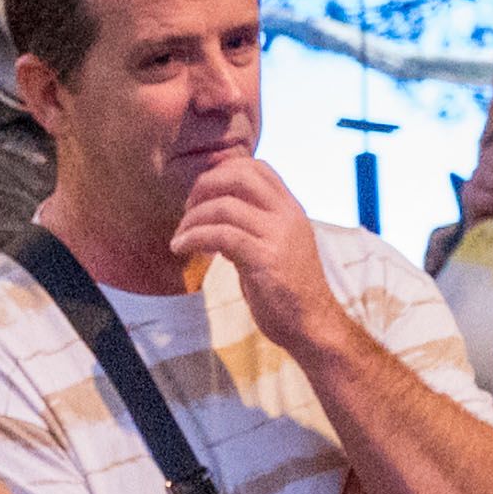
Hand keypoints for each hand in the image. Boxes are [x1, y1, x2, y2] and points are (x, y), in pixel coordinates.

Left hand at [172, 158, 345, 353]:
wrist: (313, 326)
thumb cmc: (288, 292)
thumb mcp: (272, 249)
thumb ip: (249, 230)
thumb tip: (214, 221)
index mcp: (290, 210)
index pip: (256, 168)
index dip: (222, 172)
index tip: (202, 195)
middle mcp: (287, 216)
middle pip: (239, 175)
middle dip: (205, 185)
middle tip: (187, 209)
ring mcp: (278, 236)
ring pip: (225, 206)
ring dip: (192, 218)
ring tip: (179, 237)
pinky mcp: (265, 259)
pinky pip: (221, 236)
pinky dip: (194, 238)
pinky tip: (180, 248)